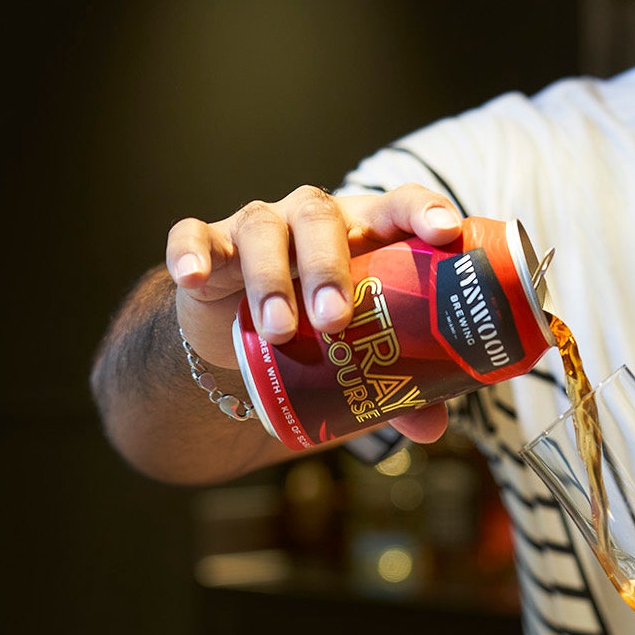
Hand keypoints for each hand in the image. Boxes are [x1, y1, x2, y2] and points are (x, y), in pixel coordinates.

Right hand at [164, 183, 462, 441]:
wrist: (244, 334)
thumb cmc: (323, 331)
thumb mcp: (359, 354)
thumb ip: (399, 387)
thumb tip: (432, 428)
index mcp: (364, 232)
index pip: (397, 206)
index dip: (422, 211)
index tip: (445, 231)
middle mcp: (312, 219)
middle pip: (322, 218)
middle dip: (329, 267)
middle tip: (335, 319)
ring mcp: (259, 227)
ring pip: (262, 231)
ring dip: (270, 279)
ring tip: (280, 330)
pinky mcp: (210, 246)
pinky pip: (192, 237)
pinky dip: (190, 253)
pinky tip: (194, 276)